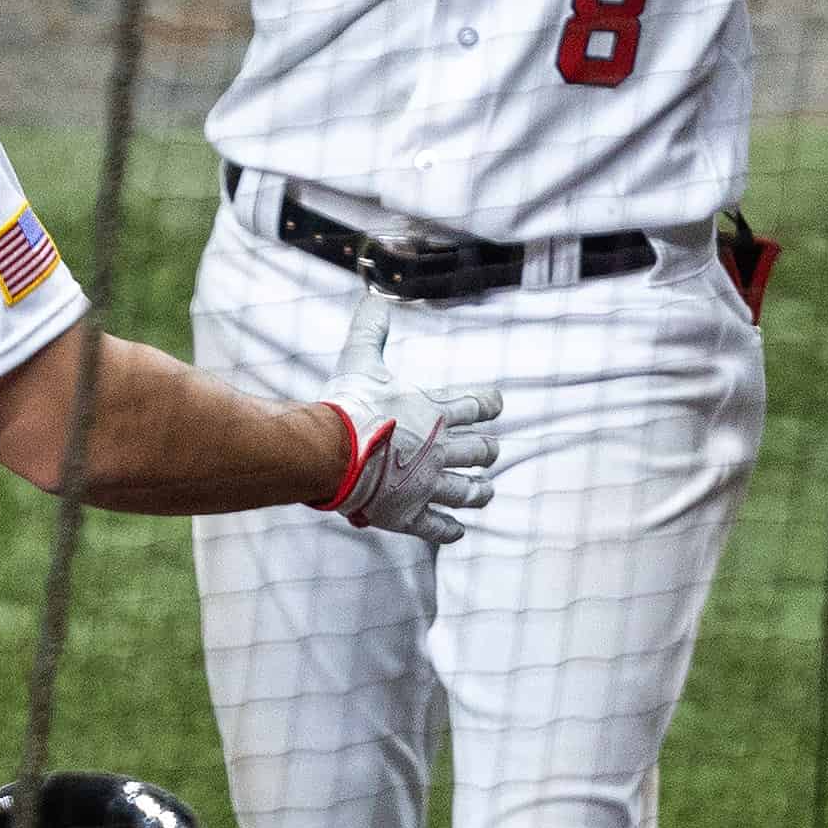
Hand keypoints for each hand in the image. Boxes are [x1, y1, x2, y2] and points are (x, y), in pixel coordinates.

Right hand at [318, 298, 503, 543]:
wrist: (330, 452)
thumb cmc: (347, 405)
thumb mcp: (360, 360)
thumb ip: (370, 329)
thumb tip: (374, 296)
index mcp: (435, 413)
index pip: (478, 405)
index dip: (490, 404)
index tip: (497, 405)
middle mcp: (440, 451)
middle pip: (480, 451)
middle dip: (487, 451)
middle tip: (490, 452)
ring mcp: (427, 485)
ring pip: (468, 491)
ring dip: (479, 491)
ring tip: (486, 490)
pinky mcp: (409, 514)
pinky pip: (438, 527)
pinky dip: (450, 530)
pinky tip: (459, 531)